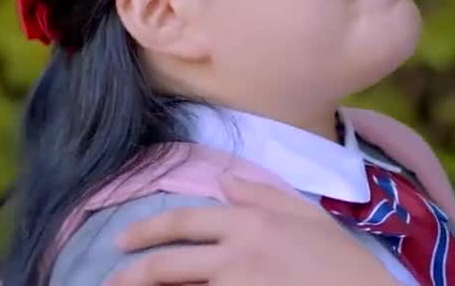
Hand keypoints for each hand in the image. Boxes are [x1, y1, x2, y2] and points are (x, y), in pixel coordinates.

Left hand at [106, 174, 398, 285]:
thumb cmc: (343, 262)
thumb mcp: (309, 217)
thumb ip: (264, 193)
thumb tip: (225, 179)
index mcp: (252, 221)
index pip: (184, 222)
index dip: (147, 232)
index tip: (123, 242)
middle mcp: (238, 253)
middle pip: (165, 263)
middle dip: (130, 274)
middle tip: (111, 282)